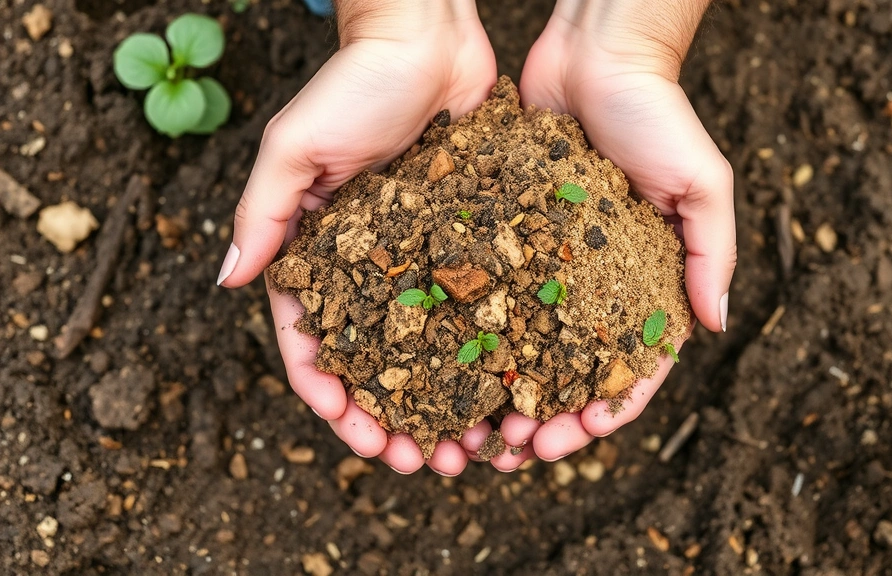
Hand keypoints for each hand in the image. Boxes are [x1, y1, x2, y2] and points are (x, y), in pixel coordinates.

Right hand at [218, 0, 496, 474]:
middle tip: (426, 464)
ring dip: (446, 402)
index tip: (361, 439)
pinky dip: (489, 351)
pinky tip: (511, 386)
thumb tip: (226, 279)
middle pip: (376, 363)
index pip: (312, 344)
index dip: (332, 399)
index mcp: (316, 255)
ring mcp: (419, 260)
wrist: (429, 39)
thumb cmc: (354, 85)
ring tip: (474, 445)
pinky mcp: (469, 242)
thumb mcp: (297, 146)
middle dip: (394, 420)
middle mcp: (367, 268)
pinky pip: (478, 308)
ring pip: (431, 349)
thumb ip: (264, 212)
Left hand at [488, 0, 734, 466]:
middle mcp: (594, 284)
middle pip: (570, 371)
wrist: (594, 56)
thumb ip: (712, 251)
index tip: (580, 436)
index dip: (609, 408)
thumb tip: (716, 323)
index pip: (633, 365)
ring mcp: (547, 264)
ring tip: (478, 426)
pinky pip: (486, 295)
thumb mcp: (702, 181)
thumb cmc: (658, 114)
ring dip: (503, 393)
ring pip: (523, 347)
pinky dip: (472, 336)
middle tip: (516, 448)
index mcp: (647, 282)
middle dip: (548, 416)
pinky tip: (445, 367)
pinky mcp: (505, 237)